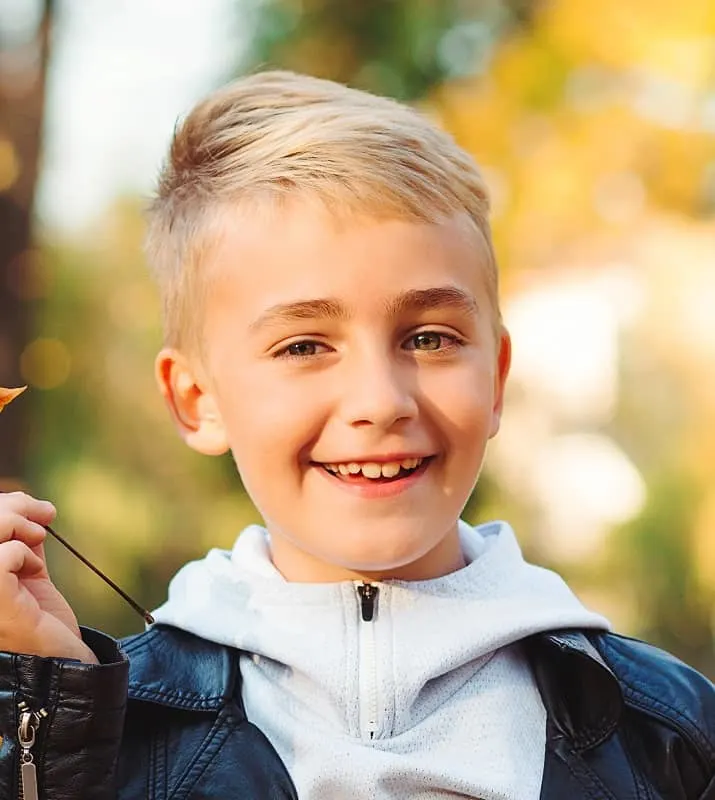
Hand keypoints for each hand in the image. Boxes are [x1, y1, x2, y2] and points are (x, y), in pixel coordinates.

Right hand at [0, 492, 97, 662]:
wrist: (62, 662)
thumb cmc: (41, 620)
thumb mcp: (27, 569)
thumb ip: (19, 538)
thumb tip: (29, 505)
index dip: (0, 505)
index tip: (34, 507)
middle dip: (12, 507)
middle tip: (45, 515)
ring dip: (17, 523)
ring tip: (39, 537)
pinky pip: (1, 557)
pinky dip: (22, 553)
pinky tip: (33, 571)